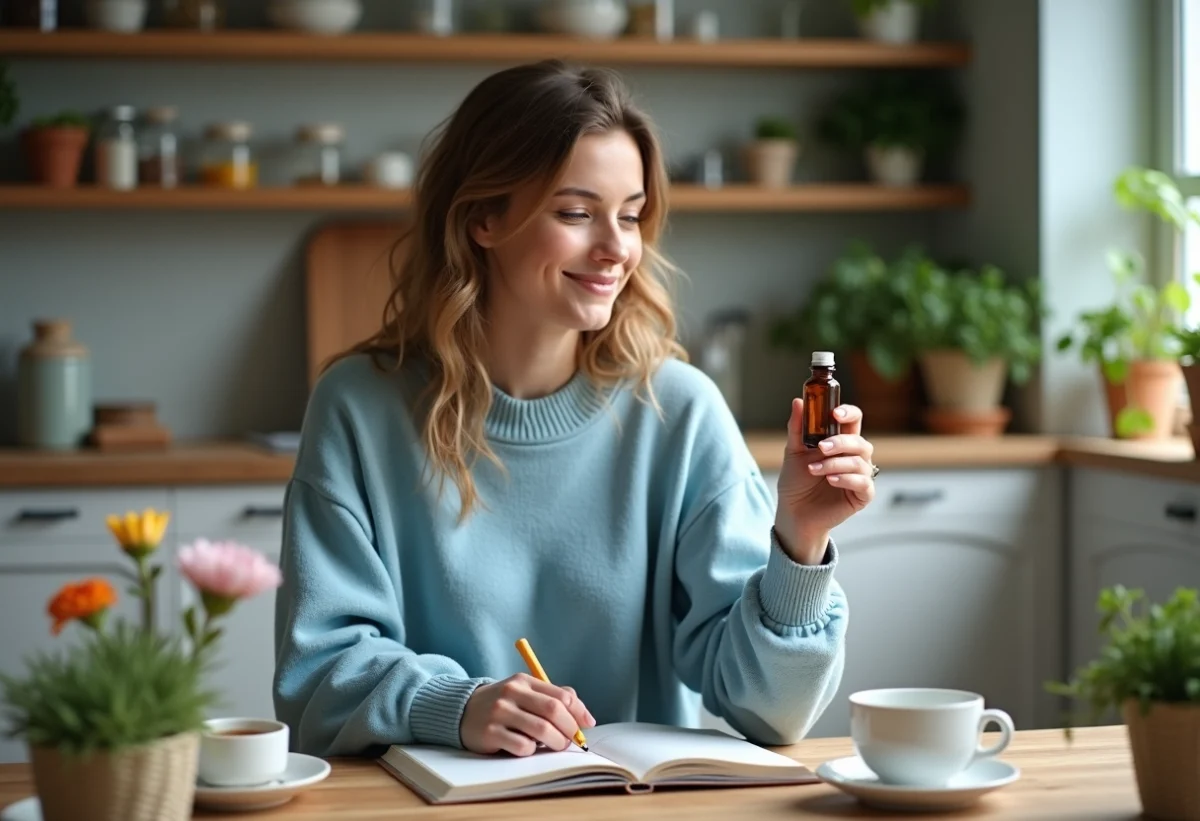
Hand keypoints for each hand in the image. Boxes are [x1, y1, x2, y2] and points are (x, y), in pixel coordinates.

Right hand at [460, 673, 595, 755]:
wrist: (462, 711)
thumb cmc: (502, 705)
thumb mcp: (524, 693)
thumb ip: (552, 698)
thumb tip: (585, 717)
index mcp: (524, 681)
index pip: (561, 695)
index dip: (578, 712)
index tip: (586, 725)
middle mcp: (512, 693)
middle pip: (553, 711)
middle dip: (569, 729)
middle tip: (571, 740)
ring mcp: (499, 712)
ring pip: (541, 730)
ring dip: (555, 742)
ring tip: (554, 745)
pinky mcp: (490, 732)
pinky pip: (522, 746)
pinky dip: (531, 750)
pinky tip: (527, 747)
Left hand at [774, 399, 875, 564]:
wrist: (794, 512)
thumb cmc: (796, 482)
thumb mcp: (793, 452)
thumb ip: (797, 428)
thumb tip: (798, 401)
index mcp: (840, 441)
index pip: (853, 420)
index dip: (848, 413)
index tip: (835, 413)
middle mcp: (853, 456)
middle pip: (859, 441)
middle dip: (840, 442)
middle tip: (820, 447)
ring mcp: (860, 475)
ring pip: (860, 462)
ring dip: (836, 463)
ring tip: (814, 469)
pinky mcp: (862, 495)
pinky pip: (864, 483)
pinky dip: (847, 478)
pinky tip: (831, 480)